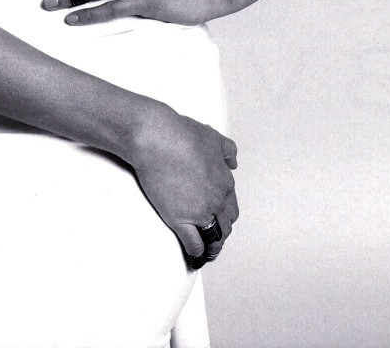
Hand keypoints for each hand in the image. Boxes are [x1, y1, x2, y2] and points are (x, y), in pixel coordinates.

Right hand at [129, 105, 238, 263]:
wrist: (158, 138)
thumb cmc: (180, 133)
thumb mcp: (212, 136)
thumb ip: (227, 150)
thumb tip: (232, 162)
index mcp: (224, 180)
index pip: (230, 206)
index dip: (224, 214)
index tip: (220, 218)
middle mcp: (216, 199)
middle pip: (225, 224)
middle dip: (221, 231)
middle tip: (214, 235)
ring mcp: (200, 211)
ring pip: (214, 237)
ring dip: (212, 246)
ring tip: (208, 251)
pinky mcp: (180, 219)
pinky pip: (194, 244)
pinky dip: (196, 252)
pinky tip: (193, 255)